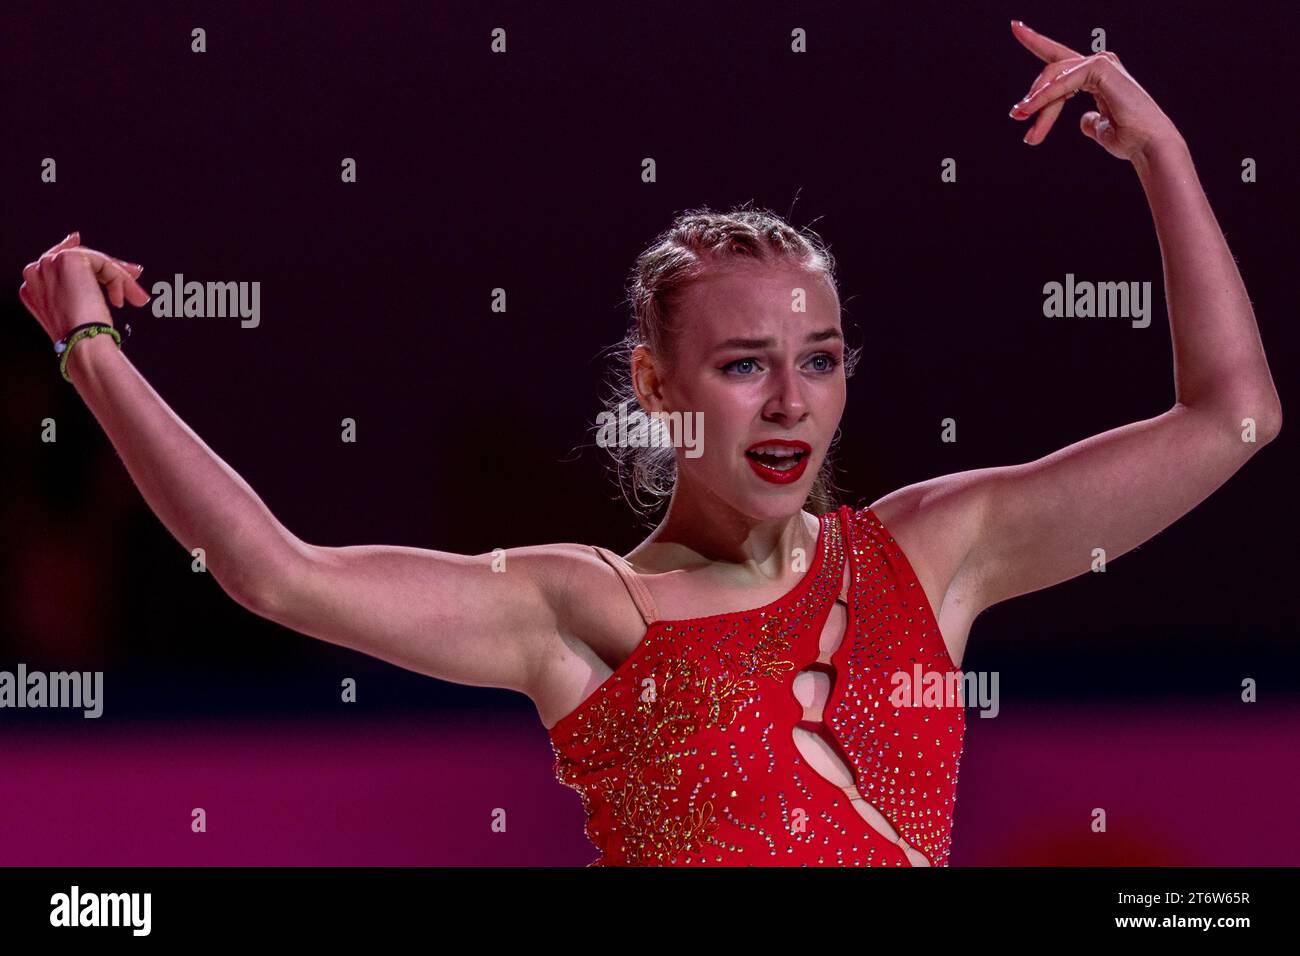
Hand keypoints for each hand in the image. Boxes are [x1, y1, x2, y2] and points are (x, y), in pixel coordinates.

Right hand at [20, 232, 150, 342]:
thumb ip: (85, 288)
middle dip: (111, 269)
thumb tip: (117, 272)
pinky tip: (121, 299)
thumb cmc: (83, 337)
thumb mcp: (80, 311)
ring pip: (93, 260)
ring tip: (136, 297)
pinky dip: (118, 279)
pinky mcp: (68, 260)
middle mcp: (35, 273)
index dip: (86, 258)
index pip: (59, 263)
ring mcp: (49, 264)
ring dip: (119, 278)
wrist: (81, 343)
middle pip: (78, 258)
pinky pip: (102, 262)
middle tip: (136, 274)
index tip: (110, 261)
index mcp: (33, 288)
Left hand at [1008, 20, 1180, 159]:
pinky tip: (1032, 108)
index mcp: (1098, 75)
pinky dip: (1046, 96)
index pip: (1060, 59)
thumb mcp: (1102, 129)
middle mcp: (1100, 64)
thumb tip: (1084, 120)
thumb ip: (1091, 121)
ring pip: (1054, 77)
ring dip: (1036, 101)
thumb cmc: (1129, 139)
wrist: (1147, 144)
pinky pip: (1064, 82)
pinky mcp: (1101, 68)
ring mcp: (1101, 63)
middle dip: (1032, 96)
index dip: (1037, 42)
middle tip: (1016, 117)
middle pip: (1052, 73)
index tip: (1015, 27)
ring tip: (1021, 118)